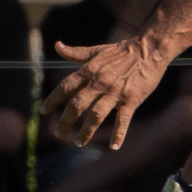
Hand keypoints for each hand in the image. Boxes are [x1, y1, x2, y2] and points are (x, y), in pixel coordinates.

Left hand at [41, 37, 168, 148]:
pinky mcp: (132, 99)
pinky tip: (114, 146)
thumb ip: (75, 53)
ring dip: (86, 131)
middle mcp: (98, 83)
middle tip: (58, 133)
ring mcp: (115, 92)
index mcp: (88, 71)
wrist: (149, 48)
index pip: (65, 87)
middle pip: (77, 105)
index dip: (53, 99)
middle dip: (65, 120)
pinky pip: (123, 119)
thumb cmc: (121, 50)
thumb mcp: (95, 51)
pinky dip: (118, 134)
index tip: (43, 111)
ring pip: (96, 115)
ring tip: (78, 143)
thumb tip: (57, 45)